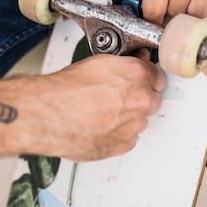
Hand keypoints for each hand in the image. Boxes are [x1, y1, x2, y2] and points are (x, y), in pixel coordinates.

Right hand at [33, 50, 164, 161]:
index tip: (138, 82)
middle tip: (117, 97)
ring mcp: (133, 124)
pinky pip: (128, 139)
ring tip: (104, 112)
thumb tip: (137, 61)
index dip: (145, 79)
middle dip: (139, 98)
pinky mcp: (123, 145)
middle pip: (152, 100)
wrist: (48, 114)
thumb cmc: (67, 88)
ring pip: (140, 121)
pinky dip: (118, 134)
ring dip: (128, 117)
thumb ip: (125, 64)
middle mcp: (141, 99)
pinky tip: (101, 125)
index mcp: (137, 74)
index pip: (157, 77)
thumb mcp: (99, 62)